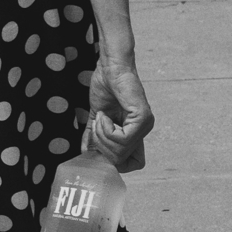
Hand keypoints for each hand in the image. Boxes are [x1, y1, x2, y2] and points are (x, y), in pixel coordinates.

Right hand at [85, 55, 153, 172]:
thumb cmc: (105, 87)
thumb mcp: (96, 118)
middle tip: (96, 127)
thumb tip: (86, 155)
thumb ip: (93, 137)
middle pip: (121, 161)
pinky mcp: (142, 117)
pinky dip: (107, 129)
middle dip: (101, 148)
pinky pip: (122, 139)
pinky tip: (104, 114)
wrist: (109, 67)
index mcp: (135, 132)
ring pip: (120, 152)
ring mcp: (145, 125)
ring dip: (102, 136)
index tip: (99, 145)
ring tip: (100, 118)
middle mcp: (143, 131)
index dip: (115, 161)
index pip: (134, 164)